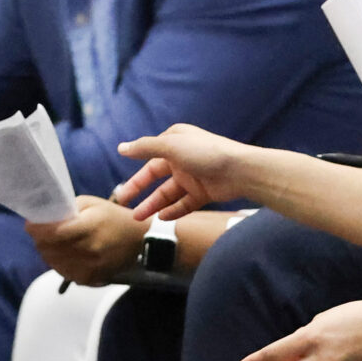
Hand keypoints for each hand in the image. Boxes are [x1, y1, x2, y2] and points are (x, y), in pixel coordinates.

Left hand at [27, 196, 149, 286]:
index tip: (30, 224)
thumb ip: (68, 209)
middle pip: (49, 249)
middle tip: (41, 233)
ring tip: (52, 244)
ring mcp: (89, 267)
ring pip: (53, 263)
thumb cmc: (114, 217)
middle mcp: (88, 250)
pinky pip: (64, 274)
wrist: (139, 240)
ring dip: (48, 253)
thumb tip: (45, 217)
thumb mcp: (92, 204)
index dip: (36, 229)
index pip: (52, 232)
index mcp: (89, 227)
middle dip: (40, 240)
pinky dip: (60, 265)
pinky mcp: (90, 279)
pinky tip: (65, 256)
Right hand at [115, 126, 246, 216]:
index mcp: (174, 142)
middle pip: (155, 177)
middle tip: (122, 203)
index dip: (135, 171)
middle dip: (139, 190)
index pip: (149, 156)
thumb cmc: (205, 152)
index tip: (121, 183)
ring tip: (137, 218)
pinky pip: (183, 203)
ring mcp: (193, 176)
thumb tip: (121, 148)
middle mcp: (182, 158)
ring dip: (153, 204)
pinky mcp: (203, 192)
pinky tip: (161, 218)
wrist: (240, 170)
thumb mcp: (171, 146)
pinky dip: (173, 211)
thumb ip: (145, 148)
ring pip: (167, 193)